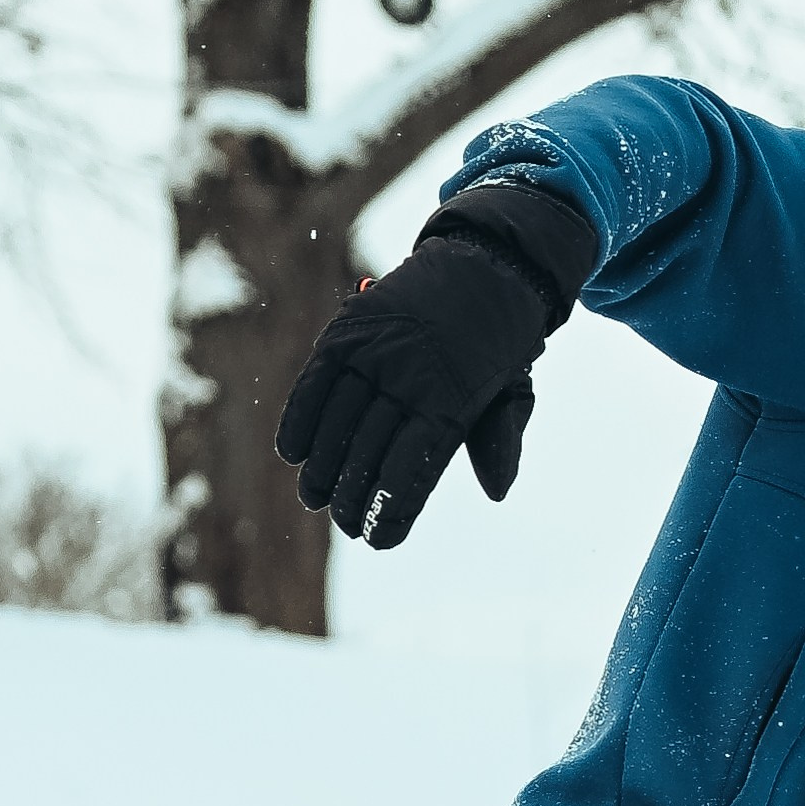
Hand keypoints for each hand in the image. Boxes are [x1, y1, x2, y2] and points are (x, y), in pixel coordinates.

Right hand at [274, 181, 595, 547]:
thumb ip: (498, 441)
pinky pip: (319, 378)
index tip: (380, 540)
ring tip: (315, 499)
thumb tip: (498, 492)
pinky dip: (302, 415)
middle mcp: (411, 374)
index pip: (413, 466)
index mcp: (454, 398)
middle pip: (371, 449)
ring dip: (323, 465)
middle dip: (355, 495)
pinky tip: (293, 453)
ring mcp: (378, 349)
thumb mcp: (511, 391)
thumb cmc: (496, 344)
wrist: (486, 265)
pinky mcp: (351, 328)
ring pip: (339, 418)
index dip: (393, 506)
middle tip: (346, 525)